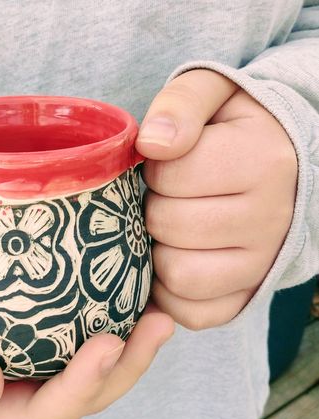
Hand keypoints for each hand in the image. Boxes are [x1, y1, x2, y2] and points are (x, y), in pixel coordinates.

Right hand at [0, 277, 172, 418]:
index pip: (52, 410)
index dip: (86, 384)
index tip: (110, 343)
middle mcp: (27, 391)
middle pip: (90, 389)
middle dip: (129, 364)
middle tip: (159, 322)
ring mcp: (39, 361)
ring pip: (96, 360)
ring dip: (133, 338)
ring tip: (160, 306)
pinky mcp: (42, 332)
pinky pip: (82, 325)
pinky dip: (110, 308)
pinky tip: (130, 281)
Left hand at [136, 69, 296, 329]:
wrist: (278, 164)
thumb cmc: (234, 129)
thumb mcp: (213, 93)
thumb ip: (181, 105)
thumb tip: (153, 144)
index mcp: (262, 161)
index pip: (169, 175)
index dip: (154, 169)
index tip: (168, 163)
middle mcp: (272, 218)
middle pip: (168, 225)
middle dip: (153, 208)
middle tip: (169, 197)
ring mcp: (262, 264)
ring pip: (177, 275)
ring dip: (158, 250)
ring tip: (171, 228)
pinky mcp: (247, 296)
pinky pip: (192, 313)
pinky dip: (170, 292)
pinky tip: (175, 259)